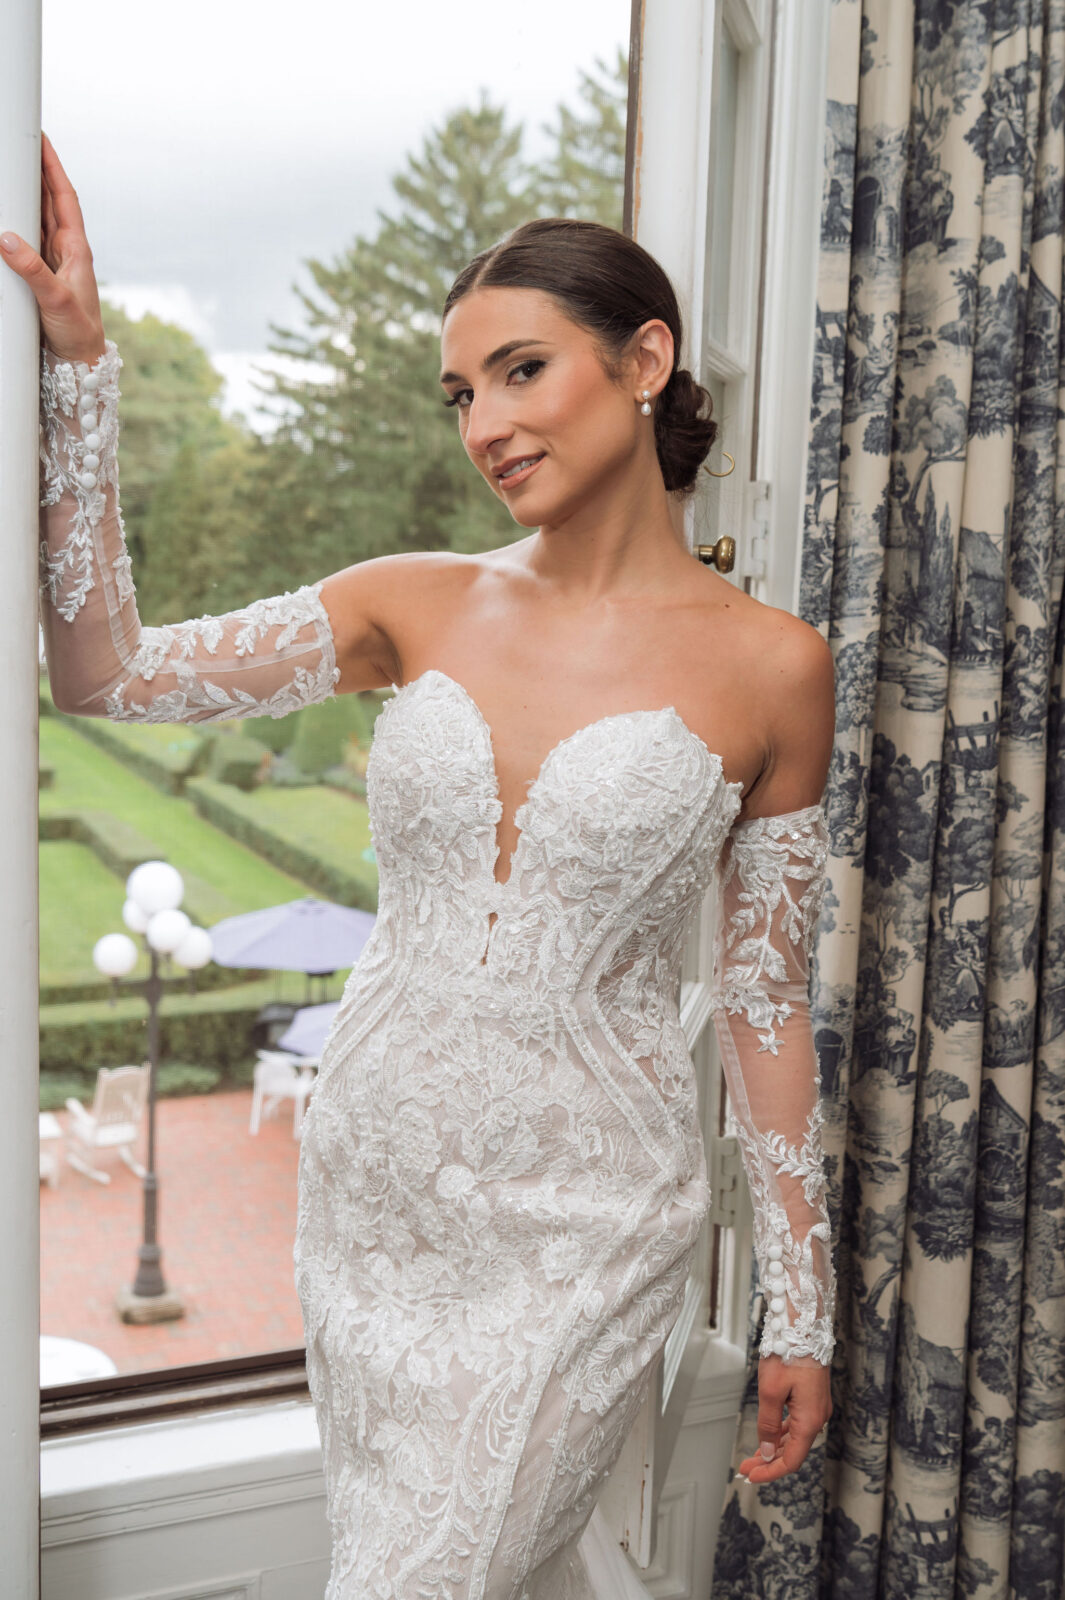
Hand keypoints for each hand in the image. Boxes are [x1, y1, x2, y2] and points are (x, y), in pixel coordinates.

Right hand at [0, 132, 106, 365]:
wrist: (80, 361)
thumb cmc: (78, 333)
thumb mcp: (54, 301)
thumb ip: (31, 271)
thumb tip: (6, 239)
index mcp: (77, 249)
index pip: (64, 198)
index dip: (53, 167)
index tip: (42, 139)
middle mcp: (66, 250)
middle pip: (50, 200)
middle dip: (37, 170)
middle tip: (22, 143)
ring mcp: (53, 261)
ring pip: (38, 217)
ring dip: (27, 192)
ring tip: (13, 167)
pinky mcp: (42, 273)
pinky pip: (28, 238)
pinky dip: (18, 221)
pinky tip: (9, 213)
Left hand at [735, 1354, 831, 1483]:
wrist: (803, 1326)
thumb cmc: (788, 1353)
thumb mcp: (770, 1392)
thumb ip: (768, 1425)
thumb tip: (768, 1452)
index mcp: (810, 1420)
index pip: (792, 1460)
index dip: (771, 1472)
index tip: (751, 1477)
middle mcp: (817, 1417)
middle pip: (793, 1451)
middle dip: (769, 1462)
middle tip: (746, 1468)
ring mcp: (816, 1408)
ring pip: (795, 1438)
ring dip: (775, 1448)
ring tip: (754, 1456)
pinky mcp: (812, 1398)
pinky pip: (797, 1423)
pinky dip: (782, 1433)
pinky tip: (770, 1436)